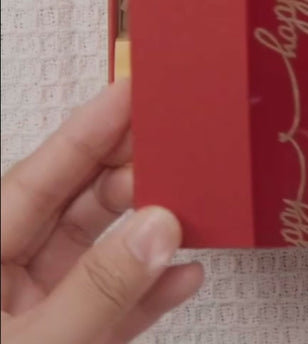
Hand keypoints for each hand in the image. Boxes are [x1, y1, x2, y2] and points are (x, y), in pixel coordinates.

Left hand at [1, 80, 202, 342]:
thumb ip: (99, 288)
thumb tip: (158, 229)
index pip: (38, 178)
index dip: (87, 130)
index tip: (131, 91)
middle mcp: (7, 278)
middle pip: (74, 206)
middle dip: (128, 176)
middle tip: (174, 144)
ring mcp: (37, 315)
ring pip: (100, 254)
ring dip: (147, 234)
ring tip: (190, 205)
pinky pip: (114, 307)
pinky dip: (150, 292)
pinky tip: (184, 275)